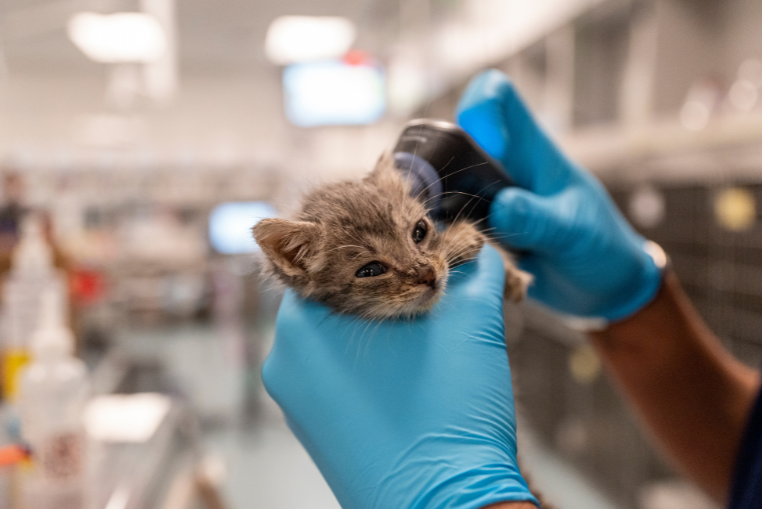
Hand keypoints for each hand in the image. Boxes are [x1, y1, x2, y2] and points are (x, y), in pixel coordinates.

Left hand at [262, 245, 537, 508]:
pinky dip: (375, 366)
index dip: (383, 243)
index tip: (418, 245)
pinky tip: (415, 375)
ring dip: (383, 329)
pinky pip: (342, 376)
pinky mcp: (318, 431)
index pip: (336, 256)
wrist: (448, 508)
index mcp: (302, 324)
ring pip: (341, 339)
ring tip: (429, 338)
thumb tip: (476, 252)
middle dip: (388, 289)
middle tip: (433, 292)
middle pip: (340, 298)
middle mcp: (285, 360)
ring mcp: (297, 401)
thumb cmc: (450, 413)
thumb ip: (474, 270)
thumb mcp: (472, 322)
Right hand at [456, 70, 661, 320]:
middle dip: (437, 168)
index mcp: (530, 151)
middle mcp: (499, 170)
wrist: (600, 289)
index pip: (496, 96)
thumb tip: (501, 208)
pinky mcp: (473, 235)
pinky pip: (442, 228)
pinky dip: (439, 242)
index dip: (482, 106)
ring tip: (447, 241)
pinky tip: (452, 262)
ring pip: (438, 188)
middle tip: (441, 204)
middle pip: (450, 144)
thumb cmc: (600, 246)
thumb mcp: (575, 233)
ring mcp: (482, 202)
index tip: (488, 145)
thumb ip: (540, 220)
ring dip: (433, 210)